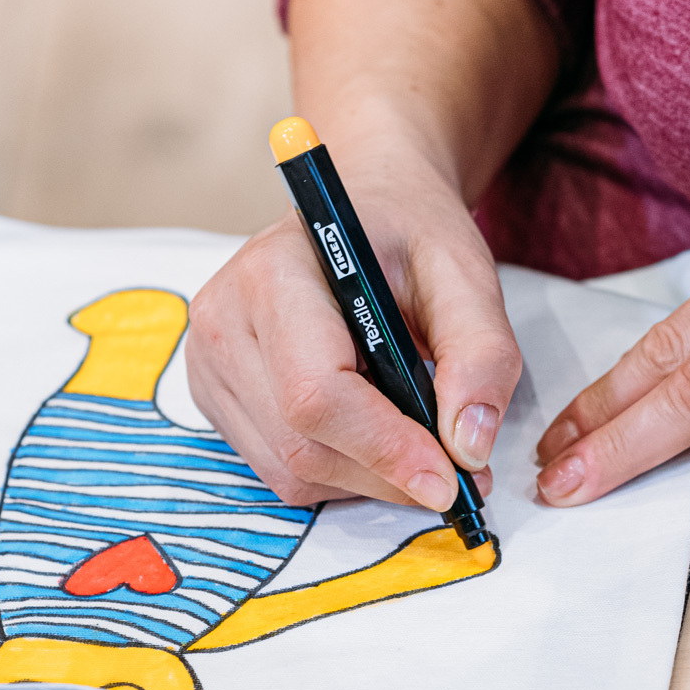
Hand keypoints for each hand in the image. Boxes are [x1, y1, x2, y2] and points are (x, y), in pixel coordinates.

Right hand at [187, 146, 520, 507]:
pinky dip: (341, 471)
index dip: (385, 448)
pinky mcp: (216, 396)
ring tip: (418, 440)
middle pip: (302, 444)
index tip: (450, 479)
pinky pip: (279, 470)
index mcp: (274, 272)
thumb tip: (470, 448)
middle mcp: (223, 320)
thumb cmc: (410, 234)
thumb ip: (480, 355)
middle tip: (459, 474)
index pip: (315, 392)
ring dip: (367, 478)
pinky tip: (374, 430)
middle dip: (388, 473)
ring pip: (291, 470)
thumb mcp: (466, 275)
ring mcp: (209, 364)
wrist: (365, 210)